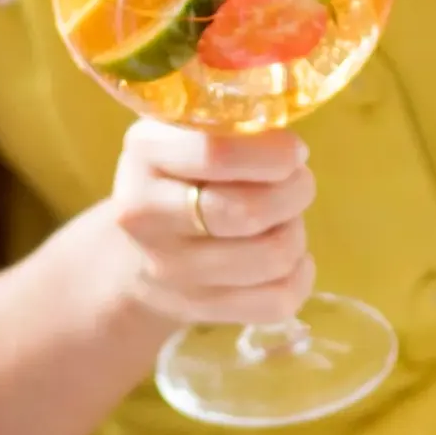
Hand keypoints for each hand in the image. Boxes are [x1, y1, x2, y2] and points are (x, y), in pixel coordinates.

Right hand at [93, 121, 317, 328]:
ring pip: (271, 256)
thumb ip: (230, 125)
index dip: (273, 154)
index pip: (217, 155)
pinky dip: (300, 277)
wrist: (135, 252)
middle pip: (248, 212)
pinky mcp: (197, 309)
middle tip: (297, 182)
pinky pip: (277, 300)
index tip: (294, 152)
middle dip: (294, 192)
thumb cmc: (181, 177)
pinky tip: (289, 261)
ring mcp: (168, 270)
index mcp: (145, 153)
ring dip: (296, 233)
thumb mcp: (187, 133)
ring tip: (285, 220)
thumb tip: (292, 147)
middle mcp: (145, 215)